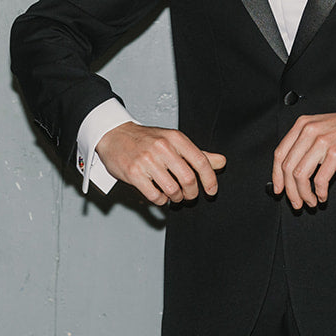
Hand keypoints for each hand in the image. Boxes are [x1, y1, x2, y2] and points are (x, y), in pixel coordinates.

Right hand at [96, 122, 225, 206]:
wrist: (114, 135)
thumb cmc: (145, 139)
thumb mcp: (173, 141)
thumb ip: (197, 154)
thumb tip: (221, 162)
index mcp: (175, 138)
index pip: (201, 162)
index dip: (210, 180)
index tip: (211, 191)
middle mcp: (162, 148)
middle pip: (188, 179)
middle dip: (192, 193)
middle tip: (189, 196)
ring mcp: (147, 161)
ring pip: (172, 190)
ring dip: (176, 198)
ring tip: (173, 195)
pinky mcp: (134, 174)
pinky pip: (155, 196)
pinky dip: (161, 200)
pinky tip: (159, 195)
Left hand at [271, 110, 335, 210]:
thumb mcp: (321, 129)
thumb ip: (305, 143)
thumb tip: (290, 170)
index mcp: (302, 125)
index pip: (280, 154)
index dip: (276, 176)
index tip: (279, 189)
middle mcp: (309, 131)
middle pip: (288, 167)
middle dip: (290, 191)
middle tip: (296, 202)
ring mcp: (322, 142)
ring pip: (300, 175)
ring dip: (303, 194)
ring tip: (309, 202)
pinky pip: (320, 179)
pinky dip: (319, 192)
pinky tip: (322, 196)